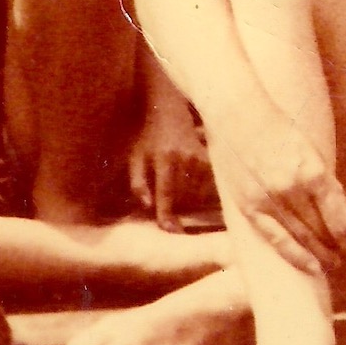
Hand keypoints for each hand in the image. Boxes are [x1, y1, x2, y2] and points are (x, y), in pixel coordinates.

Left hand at [128, 96, 213, 229]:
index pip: (167, 191)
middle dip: (174, 207)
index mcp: (164, 158)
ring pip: (196, 195)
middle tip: (166, 204)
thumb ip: (138, 183)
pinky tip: (188, 186)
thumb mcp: (136, 158)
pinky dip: (197, 194)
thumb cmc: (149, 140)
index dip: (168, 212)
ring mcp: (200, 159)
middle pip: (183, 198)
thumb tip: (148, 206)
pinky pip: (205, 189)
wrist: (169, 115)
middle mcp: (185, 158)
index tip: (169, 230)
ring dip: (186, 201)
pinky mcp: (209, 161)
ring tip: (176, 190)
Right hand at [206, 108, 345, 274]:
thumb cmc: (279, 128)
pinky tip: (309, 265)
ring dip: (319, 255)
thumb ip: (326, 182)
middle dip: (336, 248)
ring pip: (301, 238)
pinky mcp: (248, 205)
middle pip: (321, 231)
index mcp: (313, 172)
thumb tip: (342, 214)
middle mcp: (291, 189)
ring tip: (330, 265)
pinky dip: (294, 254)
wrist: (237, 114)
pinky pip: (275, 238)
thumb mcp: (311, 150)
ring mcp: (268, 199)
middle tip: (345, 259)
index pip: (339, 219)